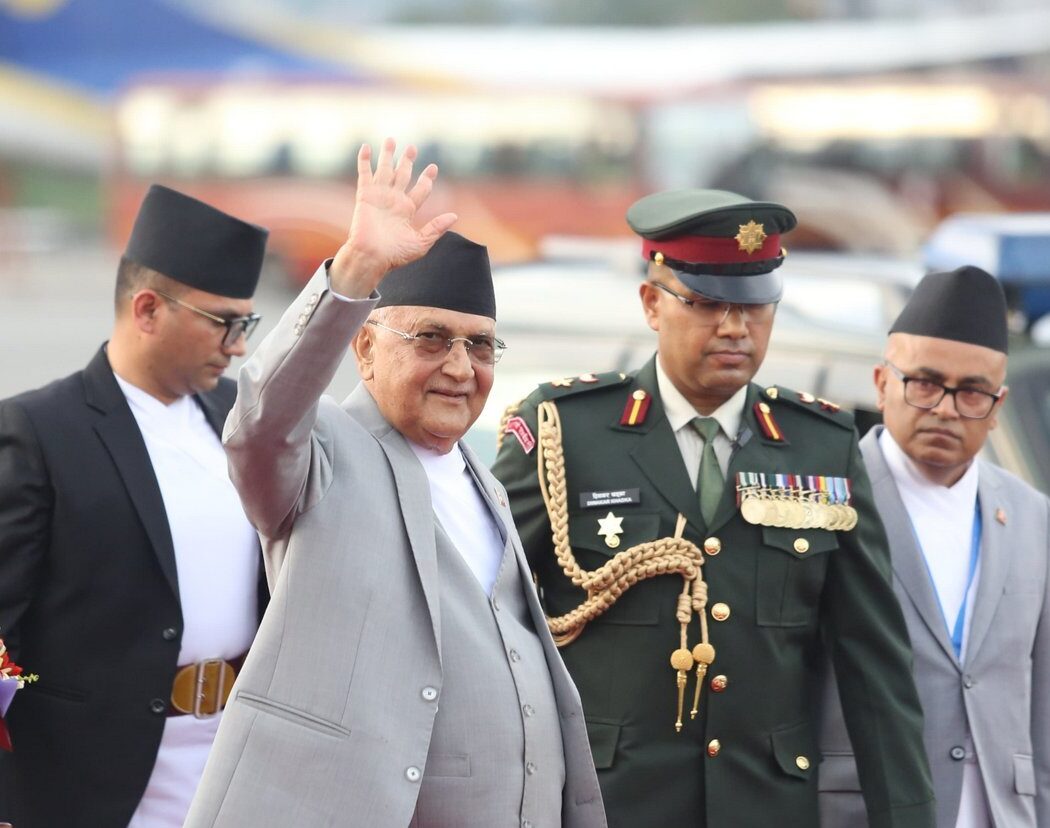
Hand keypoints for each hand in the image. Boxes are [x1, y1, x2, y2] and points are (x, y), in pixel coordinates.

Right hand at [329, 138, 457, 297]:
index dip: (427, 178)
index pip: (420, 189)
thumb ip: (436, 228)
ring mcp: (379, 197)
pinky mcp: (365, 196)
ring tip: (391, 140)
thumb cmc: (395, 255)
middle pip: (403, 175)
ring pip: (385, 170)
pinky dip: (365, 161)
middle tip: (413, 147)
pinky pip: (365, 174)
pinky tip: (367, 147)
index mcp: (407, 210)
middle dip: (408, 161)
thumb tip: (454, 216)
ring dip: (388, 155)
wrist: (372, 257)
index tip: (433, 168)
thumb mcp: (421, 243)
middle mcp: (394, 201)